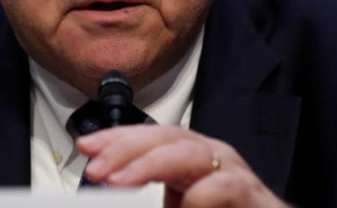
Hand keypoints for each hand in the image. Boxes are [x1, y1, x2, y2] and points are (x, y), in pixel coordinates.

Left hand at [76, 124, 289, 207]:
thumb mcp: (174, 207)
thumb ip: (145, 201)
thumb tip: (107, 195)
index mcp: (187, 159)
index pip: (149, 136)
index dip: (116, 139)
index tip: (86, 146)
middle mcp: (210, 158)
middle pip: (166, 137)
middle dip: (126, 148)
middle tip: (96, 168)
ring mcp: (233, 173)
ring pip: (190, 154)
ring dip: (150, 165)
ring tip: (120, 182)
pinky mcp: (251, 195)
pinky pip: (224, 186)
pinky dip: (199, 197)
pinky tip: (180, 207)